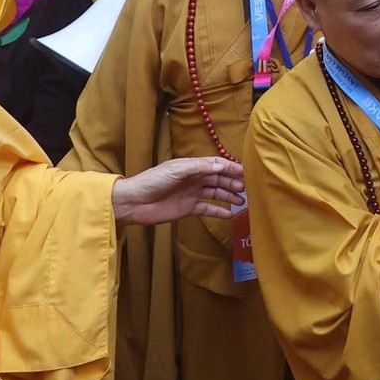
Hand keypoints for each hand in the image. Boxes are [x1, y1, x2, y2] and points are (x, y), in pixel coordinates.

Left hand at [112, 156, 244, 226]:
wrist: (134, 202)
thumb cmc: (153, 181)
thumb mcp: (176, 170)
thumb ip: (199, 167)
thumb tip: (220, 165)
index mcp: (192, 167)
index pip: (216, 165)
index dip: (230, 167)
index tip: (244, 172)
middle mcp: (194, 179)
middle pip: (218, 179)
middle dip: (232, 182)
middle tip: (245, 188)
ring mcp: (192, 194)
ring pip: (216, 193)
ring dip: (229, 196)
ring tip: (242, 201)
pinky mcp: (188, 209)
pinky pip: (207, 209)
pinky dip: (218, 211)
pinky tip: (229, 214)